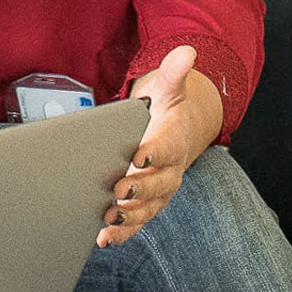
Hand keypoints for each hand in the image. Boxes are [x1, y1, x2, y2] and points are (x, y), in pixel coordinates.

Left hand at [100, 46, 222, 247]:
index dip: (154, 153)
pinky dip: (123, 234)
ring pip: (149, 209)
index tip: (138, 156)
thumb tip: (187, 52)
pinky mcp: (148, 205)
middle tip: (118, 191)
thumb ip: (174, 73)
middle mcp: (171, 171)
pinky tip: (103, 239)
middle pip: (158, 184)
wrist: (179, 132)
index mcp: (174, 140)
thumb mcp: (169, 88)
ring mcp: (160, 191)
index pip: (167, 148)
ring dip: (129, 216)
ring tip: (108, 220)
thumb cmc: (167, 110)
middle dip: (139, 189)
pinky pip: (138, 222)